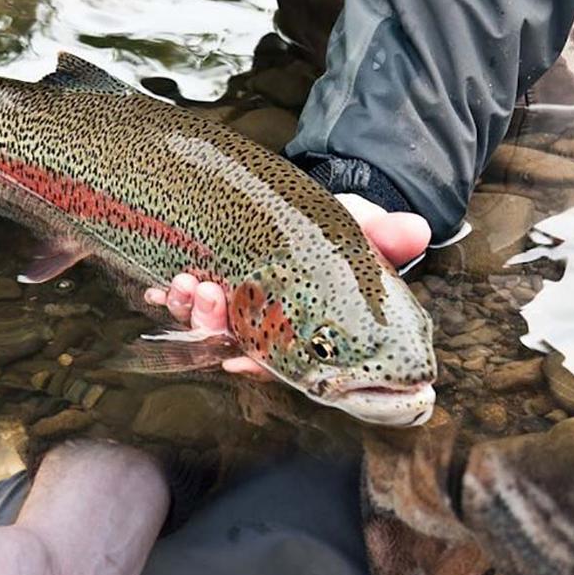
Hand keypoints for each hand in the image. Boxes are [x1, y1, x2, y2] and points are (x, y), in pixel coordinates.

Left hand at [143, 194, 431, 377]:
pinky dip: (169, 296)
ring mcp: (233, 308)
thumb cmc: (339, 233)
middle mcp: (263, 326)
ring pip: (204, 323)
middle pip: (231, 341)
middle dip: (214, 323)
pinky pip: (184, 301)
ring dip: (190, 307)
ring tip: (185, 281)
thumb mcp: (363, 230)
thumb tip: (417, 231)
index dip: (257, 366)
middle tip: (208, 293)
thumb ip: (385, 237)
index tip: (239, 360)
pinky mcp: (210, 284)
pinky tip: (156, 288)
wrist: (308, 209)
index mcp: (301, 330)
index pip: (278, 362)